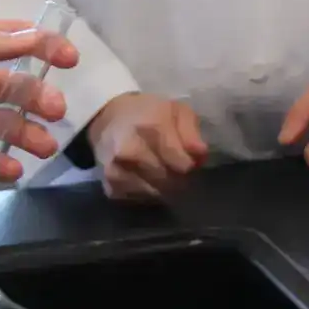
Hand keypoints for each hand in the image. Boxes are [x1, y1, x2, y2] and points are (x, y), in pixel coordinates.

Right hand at [86, 92, 207, 203]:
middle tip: (179, 169)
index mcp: (150, 128)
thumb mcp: (176, 110)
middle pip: (169, 181)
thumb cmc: (149, 113)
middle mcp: (129, 151)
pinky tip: (148, 177)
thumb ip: (191, 132)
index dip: (190, 164)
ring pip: (156, 193)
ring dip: (165, 187)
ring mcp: (116, 171)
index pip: (181, 164)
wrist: (108, 119)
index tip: (191, 160)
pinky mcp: (110, 187)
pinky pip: (140, 199)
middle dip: (180, 178)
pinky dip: (148, 191)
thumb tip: (201, 155)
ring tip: (164, 172)